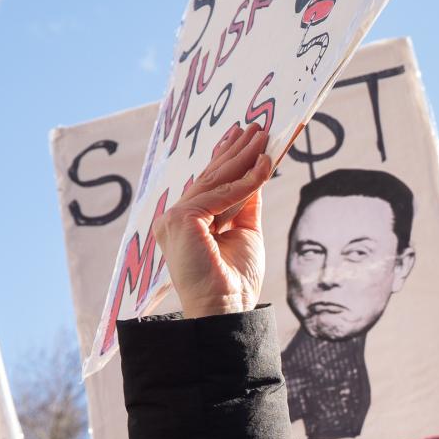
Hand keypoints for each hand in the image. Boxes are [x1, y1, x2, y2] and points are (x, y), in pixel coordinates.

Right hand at [158, 123, 273, 318]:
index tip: (243, 136)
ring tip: (263, 138)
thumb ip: (245, 202)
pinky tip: (264, 168)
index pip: (207, 184)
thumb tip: (257, 170)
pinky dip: (246, 182)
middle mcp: (173, 219)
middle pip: (209, 178)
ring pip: (214, 182)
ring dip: (242, 158)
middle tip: (256, 128)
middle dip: (235, 151)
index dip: (225, 158)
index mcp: (185, 223)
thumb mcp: (245, 231)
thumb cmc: (234, 279)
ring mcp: (173, 219)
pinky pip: (220, 195)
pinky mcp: (180, 220)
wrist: (226, 309)